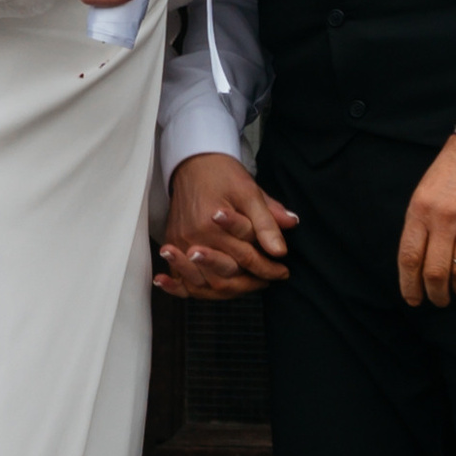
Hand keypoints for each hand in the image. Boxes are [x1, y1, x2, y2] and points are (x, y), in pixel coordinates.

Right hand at [155, 153, 297, 300]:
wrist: (193, 163)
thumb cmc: (223, 175)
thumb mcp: (250, 192)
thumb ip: (266, 221)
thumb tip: (281, 249)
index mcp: (212, 225)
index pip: (246, 257)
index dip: (267, 268)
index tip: (283, 271)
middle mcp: (193, 237)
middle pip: (224, 275)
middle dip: (250, 282)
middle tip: (269, 280)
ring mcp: (180, 243)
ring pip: (204, 283)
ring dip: (228, 290)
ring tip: (248, 286)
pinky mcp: (172, 243)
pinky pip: (179, 276)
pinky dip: (183, 289)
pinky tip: (198, 291)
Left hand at [397, 126, 455, 306]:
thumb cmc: (454, 169)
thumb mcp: (426, 191)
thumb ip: (421, 224)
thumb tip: (418, 263)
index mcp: (421, 209)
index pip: (410, 258)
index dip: (410, 286)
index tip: (413, 300)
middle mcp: (444, 218)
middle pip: (435, 272)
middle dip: (436, 294)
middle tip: (440, 300)